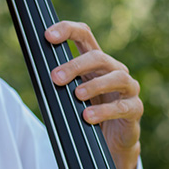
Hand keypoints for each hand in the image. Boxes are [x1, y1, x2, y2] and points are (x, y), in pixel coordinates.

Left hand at [45, 20, 142, 168]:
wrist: (111, 138)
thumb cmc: (87, 108)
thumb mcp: (70, 90)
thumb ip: (59, 77)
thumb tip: (33, 67)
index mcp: (95, 60)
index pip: (84, 34)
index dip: (67, 30)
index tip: (48, 36)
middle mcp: (114, 69)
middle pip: (98, 57)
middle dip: (75, 65)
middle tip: (55, 77)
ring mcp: (128, 88)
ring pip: (117, 78)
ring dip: (94, 85)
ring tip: (77, 95)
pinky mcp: (134, 109)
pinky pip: (123, 107)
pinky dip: (104, 111)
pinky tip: (88, 116)